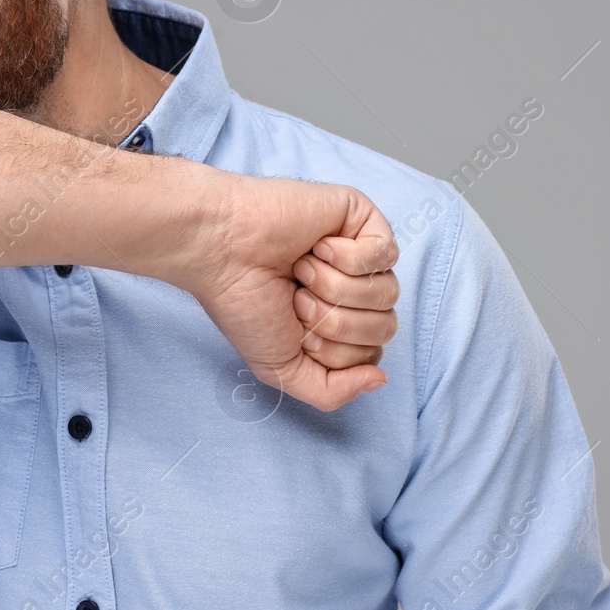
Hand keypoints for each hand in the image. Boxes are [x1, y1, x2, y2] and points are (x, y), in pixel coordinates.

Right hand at [184, 173, 398, 411]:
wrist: (223, 252)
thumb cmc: (243, 303)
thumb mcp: (281, 369)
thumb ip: (332, 392)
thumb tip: (380, 379)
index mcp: (338, 322)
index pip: (371, 354)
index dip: (333, 351)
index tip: (293, 326)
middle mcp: (354, 289)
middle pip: (384, 327)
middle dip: (333, 321)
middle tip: (296, 297)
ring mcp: (361, 253)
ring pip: (386, 293)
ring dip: (334, 288)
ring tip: (301, 270)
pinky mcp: (362, 218)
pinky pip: (385, 254)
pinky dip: (346, 258)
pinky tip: (315, 247)